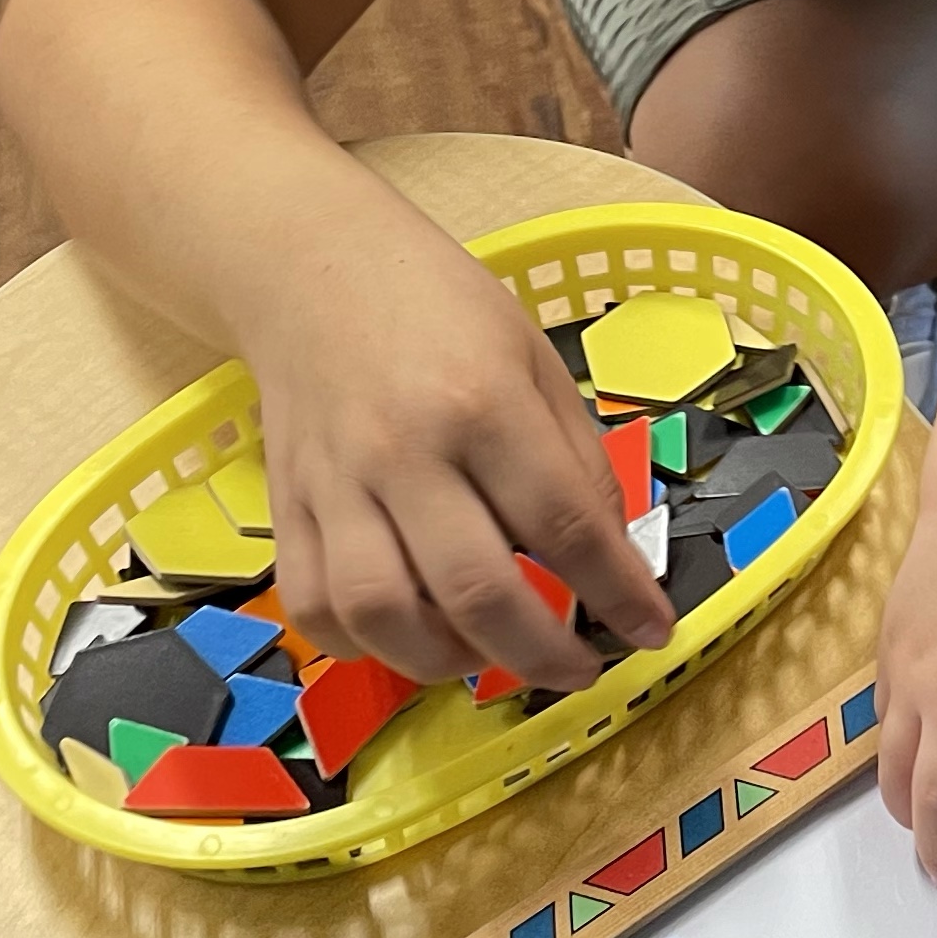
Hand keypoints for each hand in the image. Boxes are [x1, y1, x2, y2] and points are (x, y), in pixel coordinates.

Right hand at [242, 196, 670, 693]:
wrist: (312, 268)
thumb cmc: (438, 307)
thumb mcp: (533, 358)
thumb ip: (575, 458)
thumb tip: (614, 556)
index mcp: (483, 402)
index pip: (563, 525)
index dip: (617, 593)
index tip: (652, 631)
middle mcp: (404, 452)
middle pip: (475, 590)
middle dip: (542, 654)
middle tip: (579, 669)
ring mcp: (335, 486)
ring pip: (384, 614)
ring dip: (448, 661)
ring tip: (488, 654)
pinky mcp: (285, 508)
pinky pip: (316, 608)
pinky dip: (362, 645)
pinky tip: (408, 634)